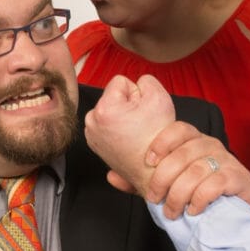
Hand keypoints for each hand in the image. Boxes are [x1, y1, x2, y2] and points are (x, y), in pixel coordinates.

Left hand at [83, 75, 179, 189]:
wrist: (154, 170)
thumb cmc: (157, 137)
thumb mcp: (159, 97)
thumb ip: (146, 79)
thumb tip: (136, 82)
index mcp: (103, 109)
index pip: (121, 82)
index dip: (137, 93)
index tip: (142, 111)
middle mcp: (91, 121)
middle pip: (113, 97)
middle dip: (127, 105)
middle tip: (140, 124)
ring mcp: (91, 134)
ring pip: (111, 111)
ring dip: (122, 117)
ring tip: (134, 132)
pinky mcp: (95, 143)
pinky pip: (108, 125)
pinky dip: (117, 129)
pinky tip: (128, 140)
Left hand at [136, 121, 249, 218]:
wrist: (233, 214)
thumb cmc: (197, 193)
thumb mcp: (167, 184)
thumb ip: (141, 179)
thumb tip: (112, 177)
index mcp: (193, 141)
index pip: (178, 129)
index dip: (162, 142)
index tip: (148, 161)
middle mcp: (210, 145)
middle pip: (183, 153)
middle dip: (163, 179)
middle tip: (155, 199)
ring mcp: (226, 160)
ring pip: (196, 170)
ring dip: (178, 194)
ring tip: (172, 212)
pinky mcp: (239, 177)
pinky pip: (215, 183)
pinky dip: (199, 198)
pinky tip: (193, 210)